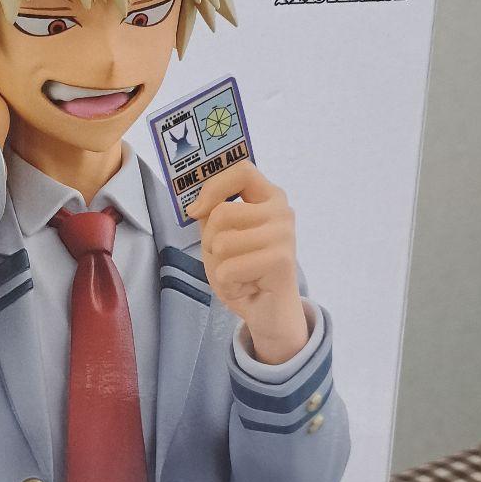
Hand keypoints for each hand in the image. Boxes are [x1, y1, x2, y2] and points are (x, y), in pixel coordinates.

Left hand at [186, 162, 307, 364]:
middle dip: (209, 241)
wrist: (268, 310)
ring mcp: (284, 234)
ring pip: (222, 243)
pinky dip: (228, 284)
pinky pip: (228, 269)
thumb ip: (211, 213)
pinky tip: (246, 287)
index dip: (213, 187)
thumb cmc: (242, 269)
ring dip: (218, 266)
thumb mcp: (220, 236)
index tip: (196, 211)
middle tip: (225, 258)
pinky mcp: (281, 260)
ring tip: (237, 273)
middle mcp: (281, 211)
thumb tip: (197, 207)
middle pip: (222, 212)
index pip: (241, 171)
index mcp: (268, 197)